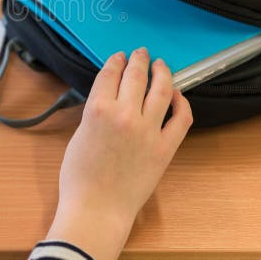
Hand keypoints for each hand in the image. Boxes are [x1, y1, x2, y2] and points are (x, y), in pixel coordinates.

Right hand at [45, 48, 191, 258]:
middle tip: (141, 53)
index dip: (115, 61)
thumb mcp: (79, 135)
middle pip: (136, 76)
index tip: (119, 57)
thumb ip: (95, 113)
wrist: (97, 208)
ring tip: (161, 65)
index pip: (110, 73)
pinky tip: (177, 95)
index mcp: (98, 110)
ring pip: (162, 90)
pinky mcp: (165, 148)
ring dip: (162, 72)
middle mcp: (125, 115)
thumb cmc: (79, 177)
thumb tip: (109, 99)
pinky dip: (181, 102)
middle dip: (138, 60)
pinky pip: (181, 118)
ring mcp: (148, 131)